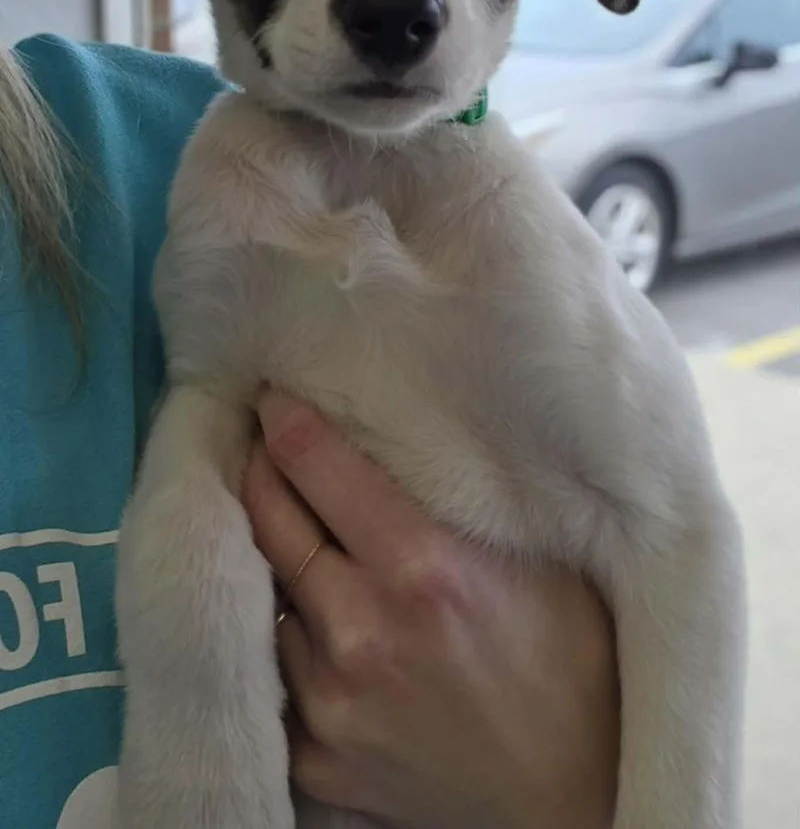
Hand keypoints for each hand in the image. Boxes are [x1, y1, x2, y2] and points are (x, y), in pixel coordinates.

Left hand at [242, 394, 618, 828]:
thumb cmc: (577, 670)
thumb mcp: (541, 563)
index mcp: (424, 569)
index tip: (273, 400)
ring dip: (277, 558)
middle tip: (264, 446)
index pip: (317, 467)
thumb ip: (462, 505)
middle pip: (269, 520)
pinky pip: (274, 671)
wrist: (576, 803)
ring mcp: (330, 702)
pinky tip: (316, 618)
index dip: (286, 423)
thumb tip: (396, 435)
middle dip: (260, 471)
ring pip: (268, 594)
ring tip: (297, 532)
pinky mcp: (316, 757)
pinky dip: (288, 635)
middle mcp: (363, 632)